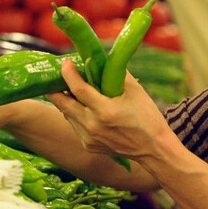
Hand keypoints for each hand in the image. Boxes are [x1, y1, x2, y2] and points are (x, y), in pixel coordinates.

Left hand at [46, 58, 168, 160]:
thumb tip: (101, 59)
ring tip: (68, 88)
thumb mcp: (135, 91)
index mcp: (105, 111)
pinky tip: (82, 106)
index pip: (78, 88)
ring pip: (66, 114)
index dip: (68, 73)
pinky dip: (74, 113)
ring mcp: (88, 138)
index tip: (65, 62)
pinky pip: (74, 125)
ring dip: (65, 100)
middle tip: (53, 75)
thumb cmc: (147, 117)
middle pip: (62, 103)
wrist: (154, 149)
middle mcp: (93, 126)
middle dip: (53, 88)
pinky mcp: (88, 145)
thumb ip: (116, 74)